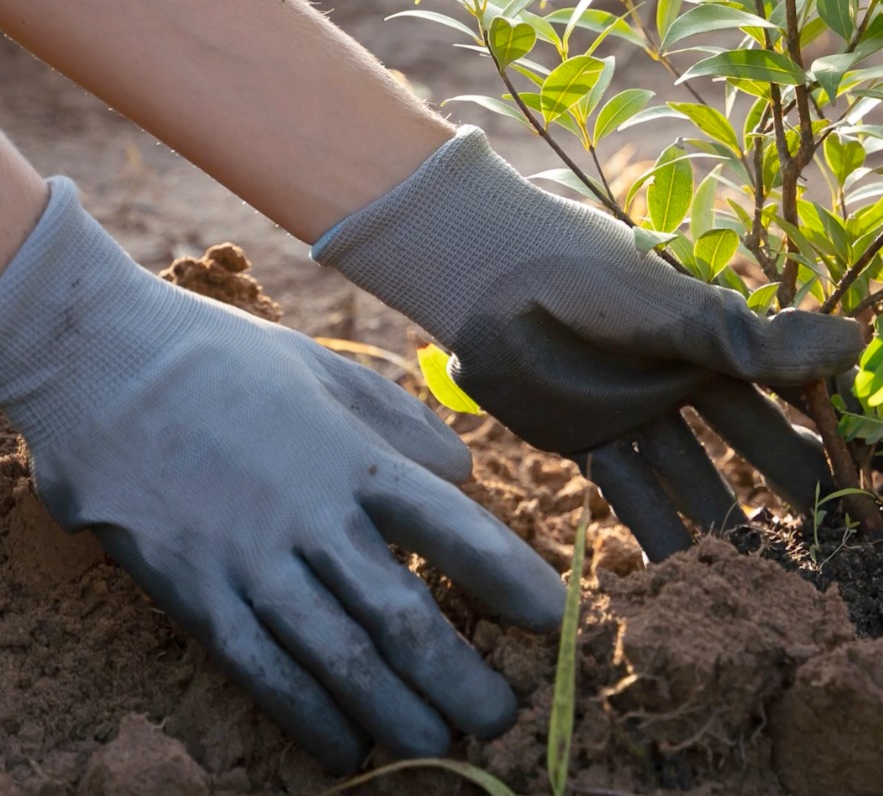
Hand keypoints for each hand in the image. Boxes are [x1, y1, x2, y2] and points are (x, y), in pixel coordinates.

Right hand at [0, 179, 564, 771]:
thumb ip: (402, 426)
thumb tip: (466, 472)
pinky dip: (309, 715)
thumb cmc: (228, 363)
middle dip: (459, 675)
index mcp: (355, 460)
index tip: (550, 618)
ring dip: (396, 710)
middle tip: (502, 714)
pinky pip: (262, 668)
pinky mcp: (196, 592)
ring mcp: (251, 561)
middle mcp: (311, 518)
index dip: (509, 578)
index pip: (453, 528)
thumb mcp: (329, 372)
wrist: (103, 365)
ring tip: (439, 743)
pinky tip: (346, 747)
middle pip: (402, 614)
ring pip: (339, 656)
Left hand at [315, 127, 862, 558]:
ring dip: (725, 523)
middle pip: (750, 441)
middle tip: (830, 543)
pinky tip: (682, 581)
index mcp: (716, 339)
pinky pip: (632, 495)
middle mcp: (685, 378)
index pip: (788, 388)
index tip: (860, 480)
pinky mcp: (588, 442)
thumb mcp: (676, 312)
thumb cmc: (589, 277)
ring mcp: (638, 413)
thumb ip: (755, 340)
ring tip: (761, 579)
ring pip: (694, 477)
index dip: (824, 429)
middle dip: (788, 485)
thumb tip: (855, 341)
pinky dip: (656, 536)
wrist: (486, 276)